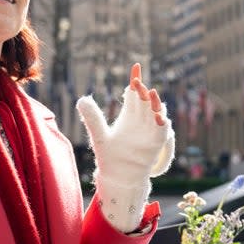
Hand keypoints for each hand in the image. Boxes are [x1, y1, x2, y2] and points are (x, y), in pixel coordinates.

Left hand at [77, 63, 174, 232]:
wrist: (119, 177)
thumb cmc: (110, 157)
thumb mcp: (99, 136)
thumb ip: (93, 118)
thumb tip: (82, 99)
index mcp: (129, 115)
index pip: (133, 93)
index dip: (135, 80)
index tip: (136, 67)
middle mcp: (141, 120)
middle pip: (144, 99)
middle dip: (142, 90)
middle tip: (136, 83)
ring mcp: (150, 130)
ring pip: (156, 111)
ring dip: (154, 102)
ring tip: (150, 93)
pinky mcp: (156, 143)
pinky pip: (162, 130)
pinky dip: (162, 123)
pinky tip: (159, 116)